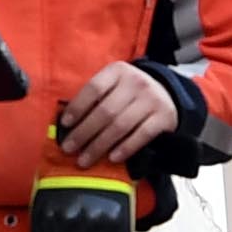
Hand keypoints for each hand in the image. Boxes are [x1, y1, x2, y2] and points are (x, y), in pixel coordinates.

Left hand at [55, 60, 179, 162]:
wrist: (166, 94)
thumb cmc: (128, 94)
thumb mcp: (112, 86)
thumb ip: (93, 99)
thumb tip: (66, 124)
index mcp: (118, 71)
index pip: (94, 88)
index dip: (78, 107)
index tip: (65, 124)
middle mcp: (136, 82)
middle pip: (105, 111)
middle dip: (84, 132)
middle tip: (68, 149)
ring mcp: (152, 99)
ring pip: (120, 125)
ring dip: (99, 145)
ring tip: (84, 160)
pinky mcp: (164, 117)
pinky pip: (141, 135)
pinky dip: (125, 148)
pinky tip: (112, 158)